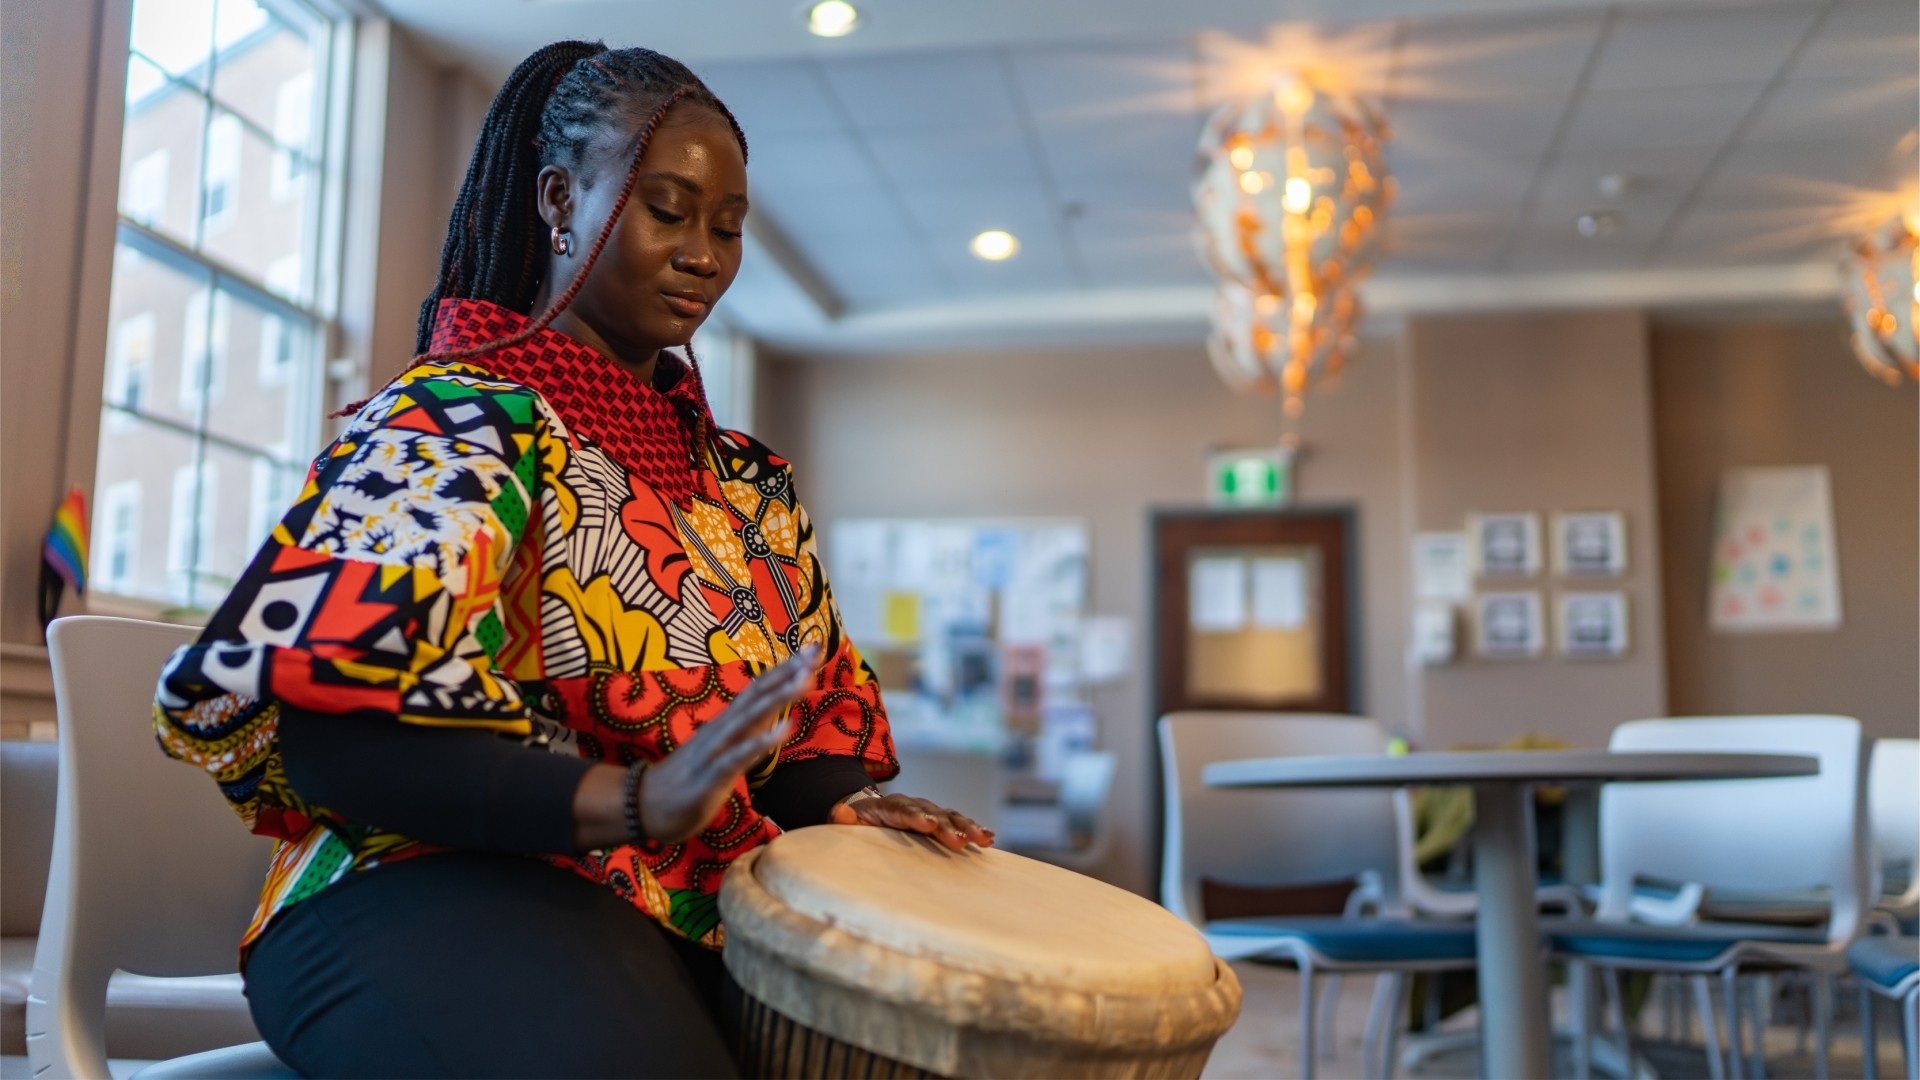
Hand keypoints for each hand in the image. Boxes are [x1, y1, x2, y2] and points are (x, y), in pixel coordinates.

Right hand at [631, 645, 819, 843]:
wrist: (645, 805)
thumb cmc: (689, 778)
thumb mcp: (724, 749)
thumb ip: (746, 730)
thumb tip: (774, 712)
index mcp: (727, 723)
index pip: (758, 689)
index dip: (785, 669)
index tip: (813, 648)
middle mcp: (722, 729)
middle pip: (757, 695)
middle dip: (787, 673)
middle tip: (814, 649)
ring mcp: (716, 750)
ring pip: (750, 719)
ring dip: (779, 698)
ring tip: (805, 679)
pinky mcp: (712, 776)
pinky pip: (739, 756)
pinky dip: (761, 742)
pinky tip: (784, 729)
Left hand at [830, 792, 994, 850]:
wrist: (871, 812)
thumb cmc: (859, 824)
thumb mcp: (848, 822)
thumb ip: (844, 819)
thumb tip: (840, 813)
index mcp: (890, 806)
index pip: (904, 810)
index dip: (916, 817)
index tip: (928, 825)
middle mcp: (914, 805)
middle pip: (933, 813)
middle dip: (947, 826)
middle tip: (961, 839)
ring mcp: (930, 811)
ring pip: (951, 816)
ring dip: (968, 826)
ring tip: (984, 839)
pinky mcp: (941, 820)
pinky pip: (960, 822)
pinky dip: (974, 829)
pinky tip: (989, 839)